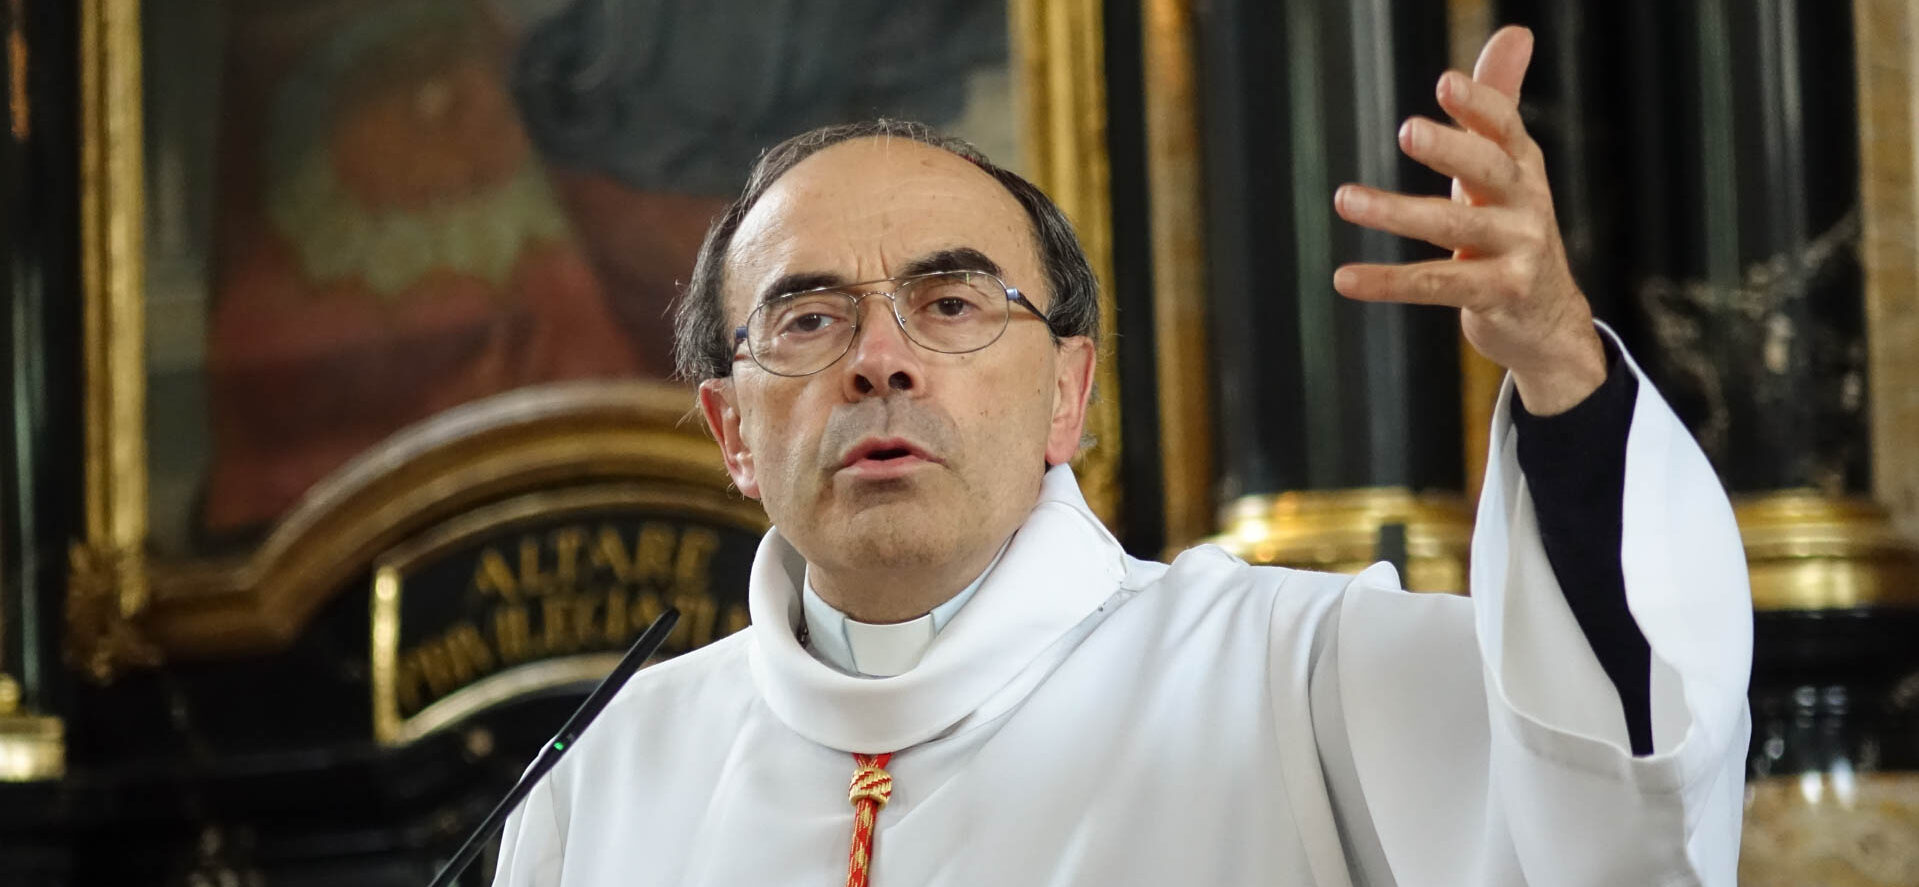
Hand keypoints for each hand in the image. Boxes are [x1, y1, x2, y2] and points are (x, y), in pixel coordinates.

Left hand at [1331, 25, 1605, 415]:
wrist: (1548, 320)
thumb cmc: (1513, 230)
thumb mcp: (1507, 168)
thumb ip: (1500, 103)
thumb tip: (1516, 31)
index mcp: (1522, 168)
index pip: (1504, 128)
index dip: (1479, 104)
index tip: (1445, 82)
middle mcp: (1526, 205)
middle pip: (1486, 169)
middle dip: (1449, 148)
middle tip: (1406, 129)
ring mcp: (1517, 252)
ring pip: (1450, 227)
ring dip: (1395, 211)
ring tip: (1344, 198)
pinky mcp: (1497, 295)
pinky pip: (1435, 285)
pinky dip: (1387, 282)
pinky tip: (1344, 277)